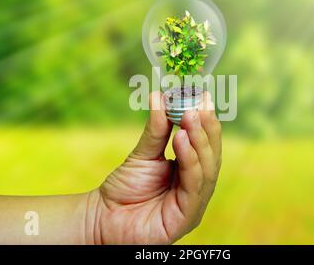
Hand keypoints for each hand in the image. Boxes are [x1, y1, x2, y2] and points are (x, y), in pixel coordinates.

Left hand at [86, 91, 221, 243]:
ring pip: (206, 170)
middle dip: (206, 129)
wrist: (101, 217)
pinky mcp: (186, 218)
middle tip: (197, 105)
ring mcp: (193, 204)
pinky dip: (190, 161)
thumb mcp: (143, 153)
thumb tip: (160, 96)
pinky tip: (181, 140)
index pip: (205, 146)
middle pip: (211, 156)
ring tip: (188, 117)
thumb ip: (157, 130)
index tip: (202, 96)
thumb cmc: (124, 188)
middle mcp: (196, 188)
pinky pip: (194, 187)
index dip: (206, 122)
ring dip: (199, 141)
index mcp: (190, 172)